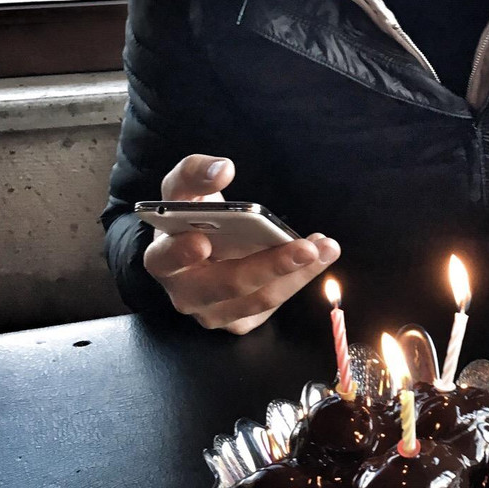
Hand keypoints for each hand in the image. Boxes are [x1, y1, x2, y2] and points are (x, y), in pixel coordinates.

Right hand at [143, 154, 340, 334]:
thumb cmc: (191, 218)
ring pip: (260, 298)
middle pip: (227, 285)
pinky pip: (274, 303)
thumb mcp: (185, 189)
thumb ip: (196, 174)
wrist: (197, 250)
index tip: (202, 242)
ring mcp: (213, 313)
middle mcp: (186, 293)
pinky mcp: (240, 321)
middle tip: (305, 248)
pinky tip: (319, 256)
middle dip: (270, 266)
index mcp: (163, 258)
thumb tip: (222, 169)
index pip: (166, 258)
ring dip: (299, 273)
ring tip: (325, 247)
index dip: (181, 253)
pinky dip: (300, 278)